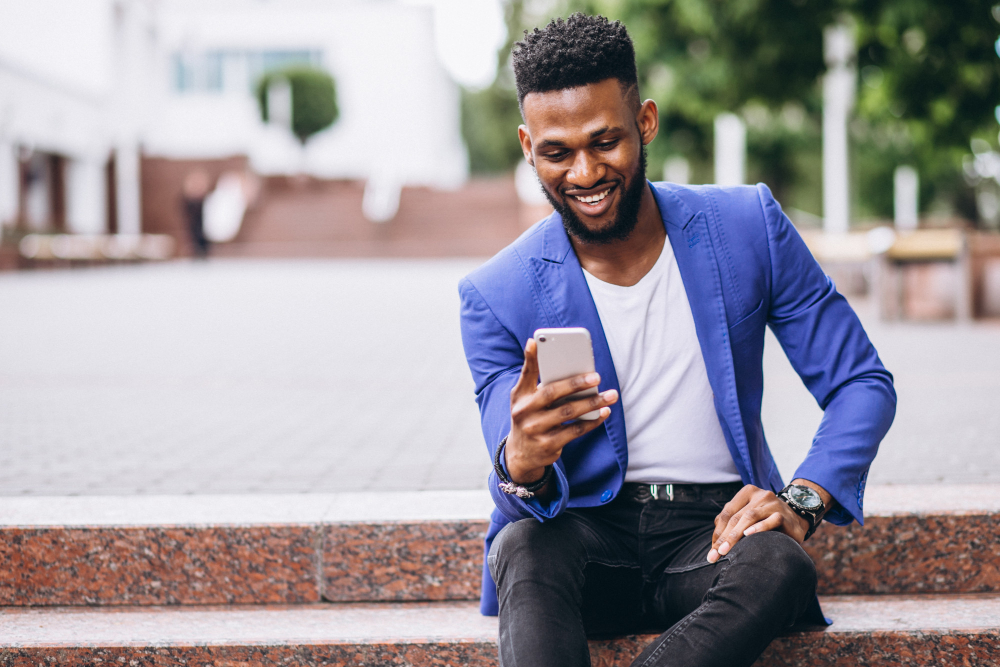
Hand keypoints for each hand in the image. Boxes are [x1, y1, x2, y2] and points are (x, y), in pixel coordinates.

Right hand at [506, 338, 618, 484]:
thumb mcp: (527, 401)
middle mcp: (524, 411)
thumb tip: (569, 367)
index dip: (529, 357)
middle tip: (597, 377)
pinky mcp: (548, 445)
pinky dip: (592, 421)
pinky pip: (575, 431)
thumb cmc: (531, 418)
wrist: (521, 454)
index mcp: (520, 395)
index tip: (535, 341)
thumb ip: (542, 384)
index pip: (526, 373)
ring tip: (610, 396)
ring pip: (569, 412)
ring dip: (592, 403)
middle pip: (552, 393)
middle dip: (576, 383)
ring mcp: (535, 429)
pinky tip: (603, 413)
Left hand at [707, 481, 826, 562]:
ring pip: (749, 517)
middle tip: (716, 555)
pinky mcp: (783, 514)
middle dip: (724, 537)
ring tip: (727, 550)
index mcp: (747, 493)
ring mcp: (772, 503)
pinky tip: (748, 535)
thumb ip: (732, 526)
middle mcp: (759, 495)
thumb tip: (714, 546)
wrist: (797, 520)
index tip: (712, 552)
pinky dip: (758, 528)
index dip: (718, 532)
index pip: (727, 513)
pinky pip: (770, 520)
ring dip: (736, 535)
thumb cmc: (767, 521)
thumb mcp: (748, 519)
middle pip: (736, 516)